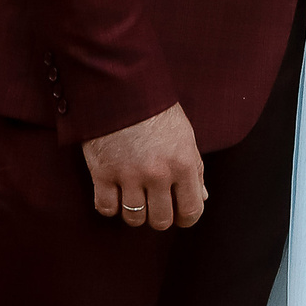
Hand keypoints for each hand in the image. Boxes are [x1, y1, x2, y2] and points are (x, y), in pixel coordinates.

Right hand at [82, 103, 204, 229]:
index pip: (191, 210)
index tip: (179, 214)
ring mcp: (129, 175)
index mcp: (183, 163)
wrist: (119, 85)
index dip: (186, 218)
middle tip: (154, 203)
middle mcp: (158, 174)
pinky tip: (113, 193)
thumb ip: (195, 168)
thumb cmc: (155, 109)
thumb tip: (202, 196)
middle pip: (161, 221)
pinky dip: (109, 206)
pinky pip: (106, 208)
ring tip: (133, 196)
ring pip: (134, 218)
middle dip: (159, 216)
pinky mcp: (102, 173)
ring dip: (134, 212)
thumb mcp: (184, 134)